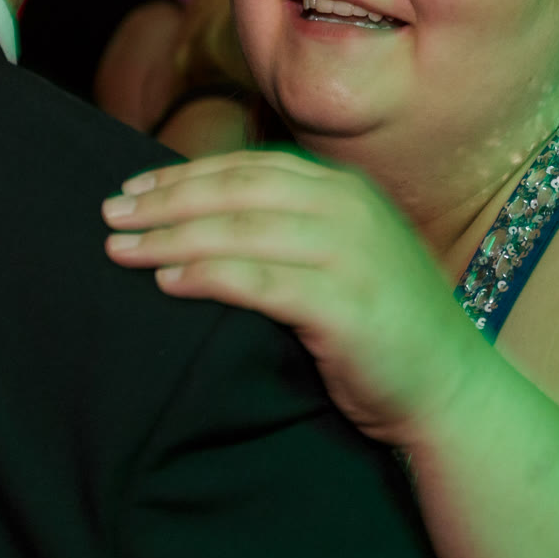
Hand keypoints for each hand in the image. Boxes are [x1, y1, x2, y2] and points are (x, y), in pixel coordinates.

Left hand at [102, 149, 485, 446]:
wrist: (449, 389)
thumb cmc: (382, 327)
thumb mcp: (339, 256)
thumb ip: (289, 228)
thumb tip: (202, 214)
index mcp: (343, 191)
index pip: (247, 169)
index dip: (182, 175)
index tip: (131, 190)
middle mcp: (347, 210)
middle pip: (234, 192)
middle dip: (165, 201)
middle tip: (109, 215)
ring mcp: (350, 254)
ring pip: (239, 231)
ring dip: (171, 237)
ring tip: (121, 249)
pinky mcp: (344, 304)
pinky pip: (260, 282)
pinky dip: (208, 276)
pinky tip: (167, 281)